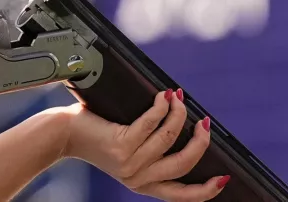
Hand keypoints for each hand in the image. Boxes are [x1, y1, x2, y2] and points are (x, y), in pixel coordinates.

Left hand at [62, 89, 229, 200]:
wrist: (63, 134)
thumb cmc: (95, 135)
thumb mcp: (126, 151)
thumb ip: (150, 149)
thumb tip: (182, 126)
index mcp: (143, 184)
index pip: (183, 196)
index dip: (207, 189)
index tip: (223, 178)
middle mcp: (138, 178)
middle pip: (184, 164)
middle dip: (200, 142)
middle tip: (204, 123)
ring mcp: (130, 163)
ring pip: (169, 139)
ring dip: (179, 115)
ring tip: (179, 99)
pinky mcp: (121, 145)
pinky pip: (150, 123)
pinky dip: (161, 107)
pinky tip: (163, 96)